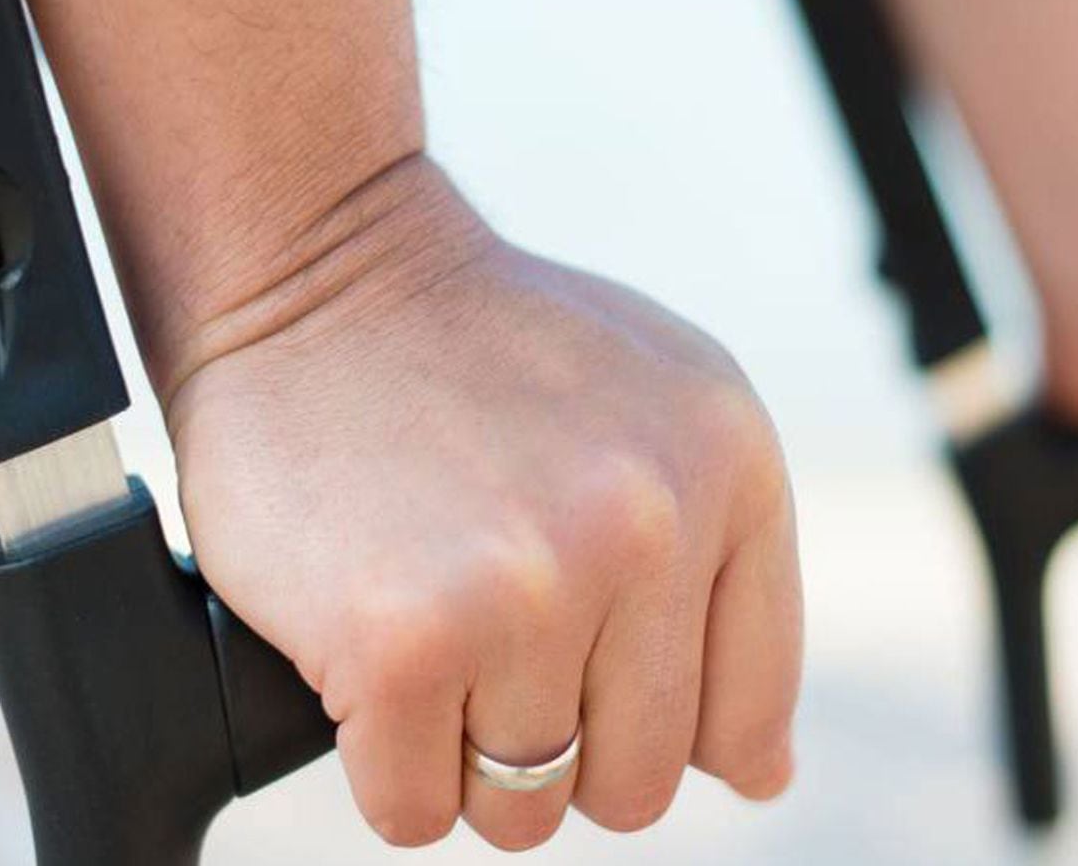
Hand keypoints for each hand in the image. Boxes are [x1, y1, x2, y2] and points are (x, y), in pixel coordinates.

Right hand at [165, 158, 802, 849]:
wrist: (313, 266)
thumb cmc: (481, 352)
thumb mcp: (659, 411)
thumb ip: (730, 577)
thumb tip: (764, 775)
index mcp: (730, 470)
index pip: (746, 714)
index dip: (661, 725)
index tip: (591, 676)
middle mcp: (647, 529)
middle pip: (637, 782)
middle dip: (561, 750)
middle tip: (492, 654)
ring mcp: (525, 587)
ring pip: (524, 809)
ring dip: (465, 757)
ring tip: (430, 638)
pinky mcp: (400, 641)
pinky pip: (414, 812)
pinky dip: (385, 770)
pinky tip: (370, 666)